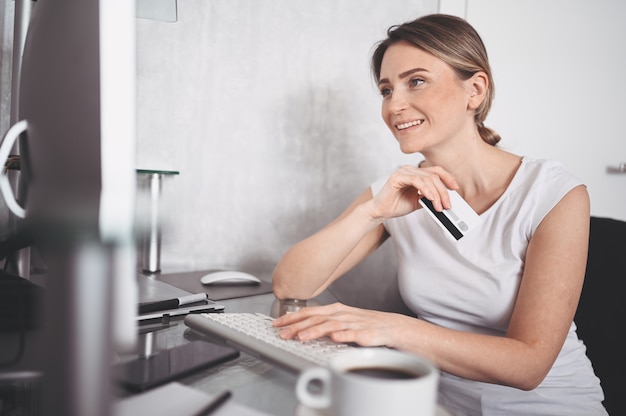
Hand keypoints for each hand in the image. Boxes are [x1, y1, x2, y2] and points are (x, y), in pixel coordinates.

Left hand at [273, 302, 409, 346]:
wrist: (390, 326)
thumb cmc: (364, 324)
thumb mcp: (341, 319)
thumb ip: (323, 322)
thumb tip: (301, 327)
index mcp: (334, 310)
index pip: (309, 312)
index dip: (292, 317)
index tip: (277, 323)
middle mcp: (341, 314)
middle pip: (316, 318)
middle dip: (297, 326)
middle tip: (283, 333)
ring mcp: (353, 323)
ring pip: (331, 326)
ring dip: (315, 331)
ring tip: (301, 337)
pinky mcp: (365, 333)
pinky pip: (353, 334)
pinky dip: (343, 335)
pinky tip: (334, 338)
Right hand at [368, 165, 458, 219]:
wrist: (381, 212)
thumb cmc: (396, 205)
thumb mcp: (418, 201)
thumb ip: (429, 197)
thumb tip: (445, 199)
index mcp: (415, 173)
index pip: (435, 171)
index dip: (447, 178)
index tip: (455, 188)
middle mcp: (409, 169)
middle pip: (434, 175)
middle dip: (443, 191)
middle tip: (447, 204)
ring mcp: (403, 171)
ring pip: (427, 178)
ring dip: (436, 194)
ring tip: (439, 206)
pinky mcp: (397, 177)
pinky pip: (416, 180)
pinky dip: (426, 190)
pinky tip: (430, 198)